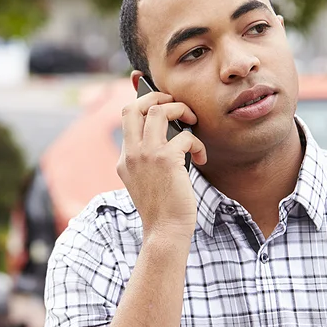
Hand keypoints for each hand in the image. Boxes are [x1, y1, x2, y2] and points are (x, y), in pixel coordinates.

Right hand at [117, 92, 206, 240]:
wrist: (165, 230)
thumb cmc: (163, 207)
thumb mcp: (147, 180)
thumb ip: (149, 157)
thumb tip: (172, 132)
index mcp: (125, 159)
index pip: (127, 117)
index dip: (143, 103)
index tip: (159, 101)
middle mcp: (131, 153)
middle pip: (134, 106)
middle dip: (156, 96)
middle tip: (175, 104)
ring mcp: (146, 155)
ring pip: (159, 111)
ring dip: (180, 110)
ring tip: (192, 122)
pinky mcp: (166, 160)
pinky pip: (186, 136)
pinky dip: (197, 144)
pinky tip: (200, 158)